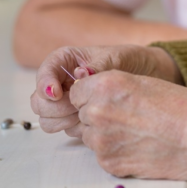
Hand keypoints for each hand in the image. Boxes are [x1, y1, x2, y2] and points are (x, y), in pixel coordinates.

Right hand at [31, 45, 181, 134]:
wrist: (148, 77)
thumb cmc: (131, 61)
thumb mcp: (116, 58)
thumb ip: (97, 66)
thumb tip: (80, 73)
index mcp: (66, 61)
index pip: (44, 73)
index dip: (45, 84)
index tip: (57, 93)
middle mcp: (61, 82)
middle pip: (39, 101)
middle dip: (54, 106)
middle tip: (76, 107)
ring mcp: (67, 102)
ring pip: (47, 118)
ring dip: (63, 120)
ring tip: (86, 113)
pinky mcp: (76, 118)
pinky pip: (65, 129)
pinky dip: (75, 128)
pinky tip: (94, 122)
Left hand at [70, 71, 186, 186]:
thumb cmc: (183, 107)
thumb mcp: (145, 83)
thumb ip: (114, 87)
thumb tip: (94, 96)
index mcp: (107, 84)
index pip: (76, 91)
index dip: (91, 94)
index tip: (106, 98)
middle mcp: (98, 111)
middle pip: (82, 113)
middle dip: (97, 114)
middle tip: (127, 116)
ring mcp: (101, 140)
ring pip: (89, 135)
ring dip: (104, 133)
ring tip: (136, 130)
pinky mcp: (108, 163)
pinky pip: (101, 154)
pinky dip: (115, 151)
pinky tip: (139, 145)